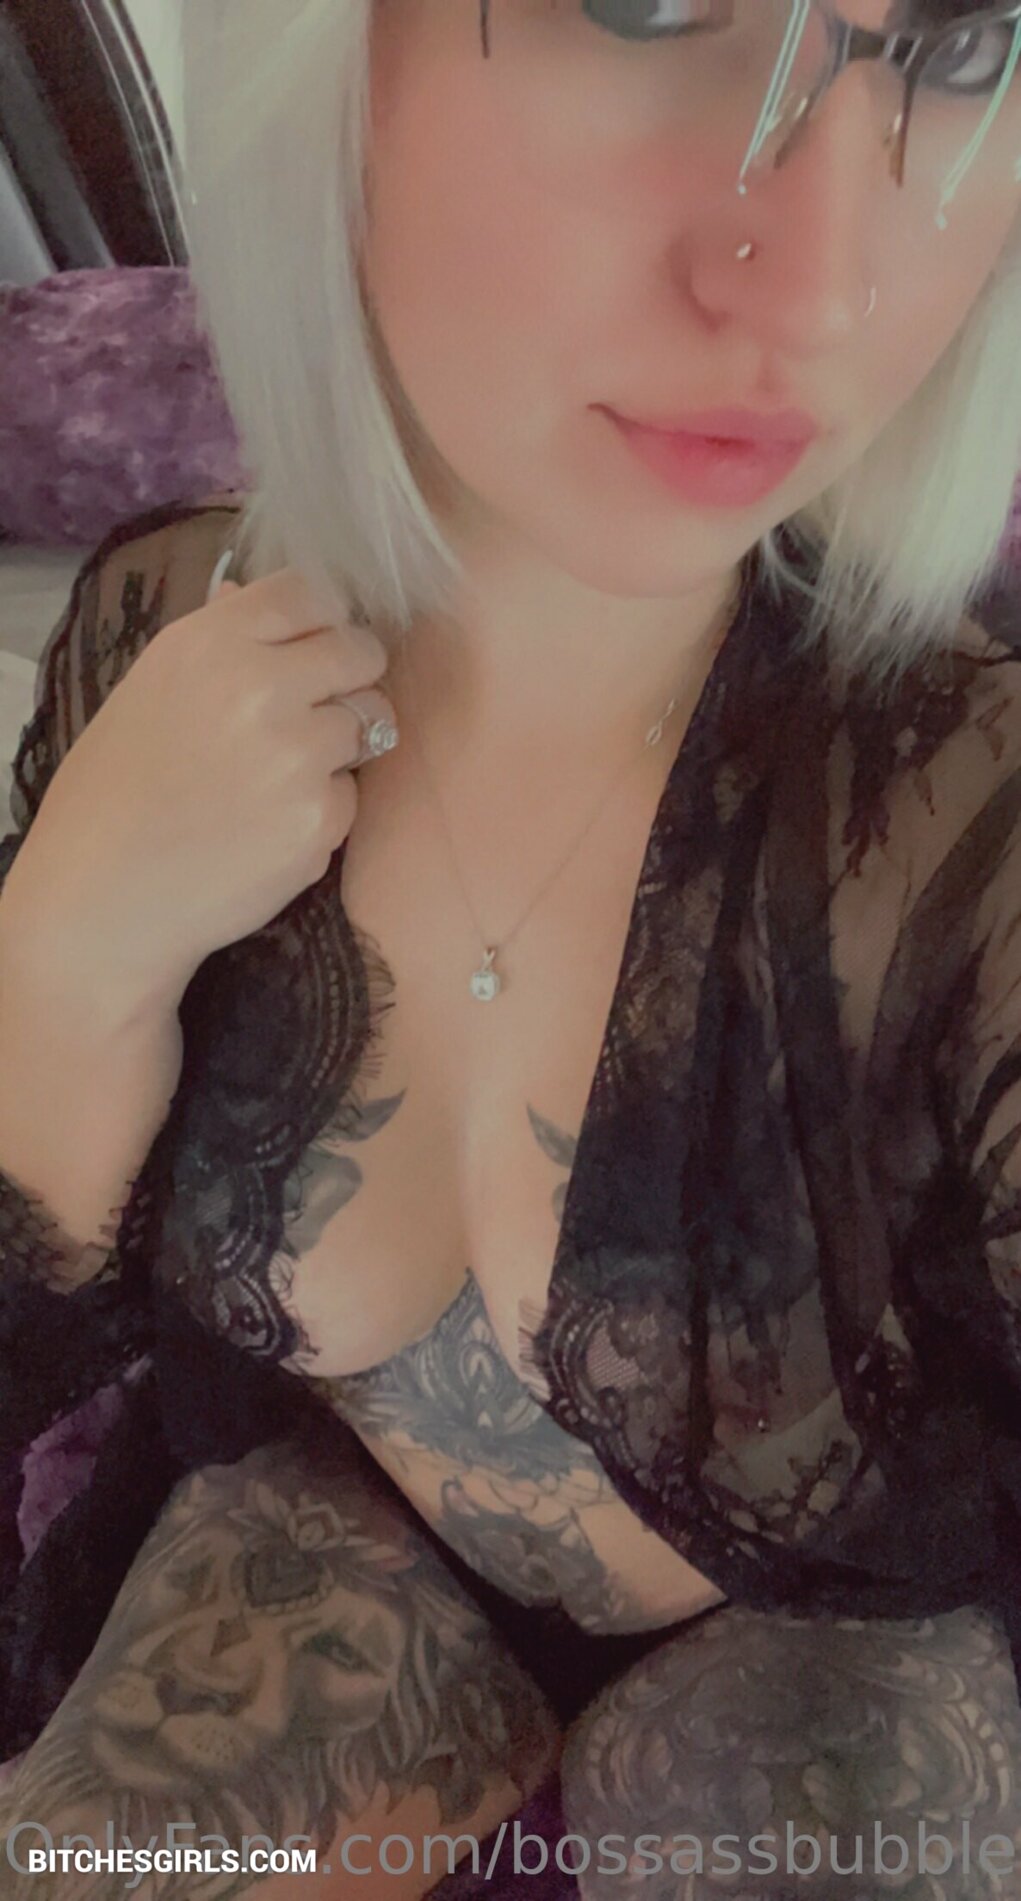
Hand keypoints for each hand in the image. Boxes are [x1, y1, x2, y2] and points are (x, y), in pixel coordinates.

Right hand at [0, 568, 395, 1014]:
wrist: (105, 896)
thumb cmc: (116, 791)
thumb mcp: (149, 689)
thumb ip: (214, 641)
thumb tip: (247, 594)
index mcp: (212, 642)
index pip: (310, 592)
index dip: (323, 620)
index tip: (317, 643)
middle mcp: (262, 687)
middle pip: (360, 652)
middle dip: (350, 677)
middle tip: (318, 708)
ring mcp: (298, 755)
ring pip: (369, 722)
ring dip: (340, 745)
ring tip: (277, 775)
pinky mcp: (321, 818)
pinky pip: (352, 793)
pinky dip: (323, 808)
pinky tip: (269, 826)